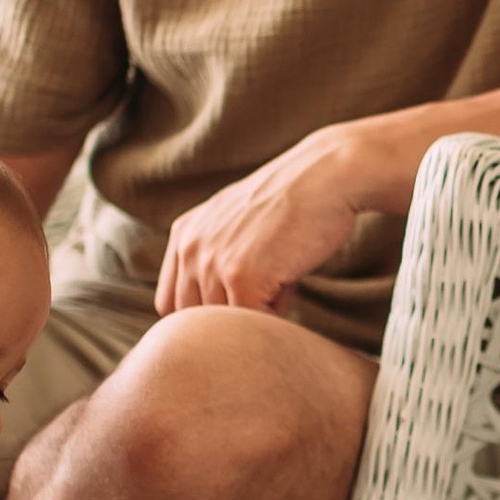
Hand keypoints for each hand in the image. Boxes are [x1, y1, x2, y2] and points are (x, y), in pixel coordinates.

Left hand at [157, 131, 375, 313]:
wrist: (328, 175)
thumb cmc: (296, 201)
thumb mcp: (239, 222)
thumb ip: (220, 258)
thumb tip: (228, 314)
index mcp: (184, 234)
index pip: (170, 302)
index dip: (201, 316)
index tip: (232, 311)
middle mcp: (190, 247)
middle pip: (195, 320)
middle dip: (229, 320)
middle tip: (265, 297)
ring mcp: (213, 262)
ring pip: (225, 324)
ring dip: (256, 316)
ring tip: (281, 281)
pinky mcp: (242, 276)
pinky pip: (252, 322)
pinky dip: (275, 318)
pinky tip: (289, 285)